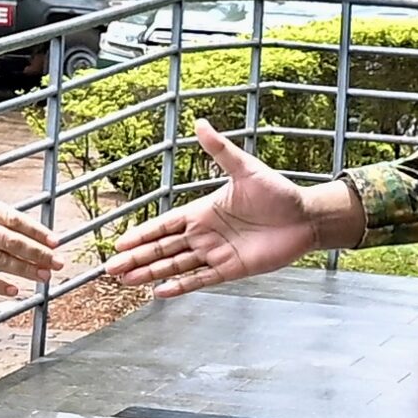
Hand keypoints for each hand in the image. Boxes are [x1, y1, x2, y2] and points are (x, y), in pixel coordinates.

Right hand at [105, 122, 346, 297]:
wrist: (305, 217)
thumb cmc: (278, 192)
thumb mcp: (245, 168)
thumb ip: (220, 150)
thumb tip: (200, 124)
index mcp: (203, 211)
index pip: (165, 224)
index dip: (142, 234)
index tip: (120, 242)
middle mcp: (205, 235)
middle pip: (163, 249)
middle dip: (137, 258)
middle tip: (111, 268)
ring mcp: (216, 254)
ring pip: (176, 266)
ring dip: (151, 273)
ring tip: (127, 281)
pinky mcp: (231, 270)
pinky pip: (201, 279)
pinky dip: (180, 286)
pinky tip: (160, 293)